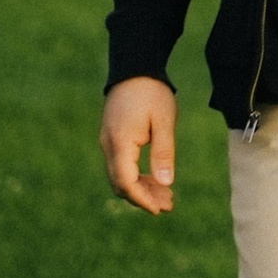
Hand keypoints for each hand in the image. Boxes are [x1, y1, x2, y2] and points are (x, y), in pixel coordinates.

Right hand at [100, 75, 178, 213]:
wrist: (134, 67)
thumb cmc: (151, 92)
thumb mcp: (163, 121)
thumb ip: (163, 152)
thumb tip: (166, 183)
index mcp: (120, 143)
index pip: (125, 182)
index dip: (142, 199)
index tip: (160, 209)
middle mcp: (108, 146)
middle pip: (121, 184)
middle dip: (143, 198)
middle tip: (169, 205)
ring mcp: (108, 142)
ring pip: (120, 176)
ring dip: (141, 188)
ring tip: (167, 196)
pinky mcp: (112, 138)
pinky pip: (121, 165)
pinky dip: (136, 176)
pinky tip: (155, 179)